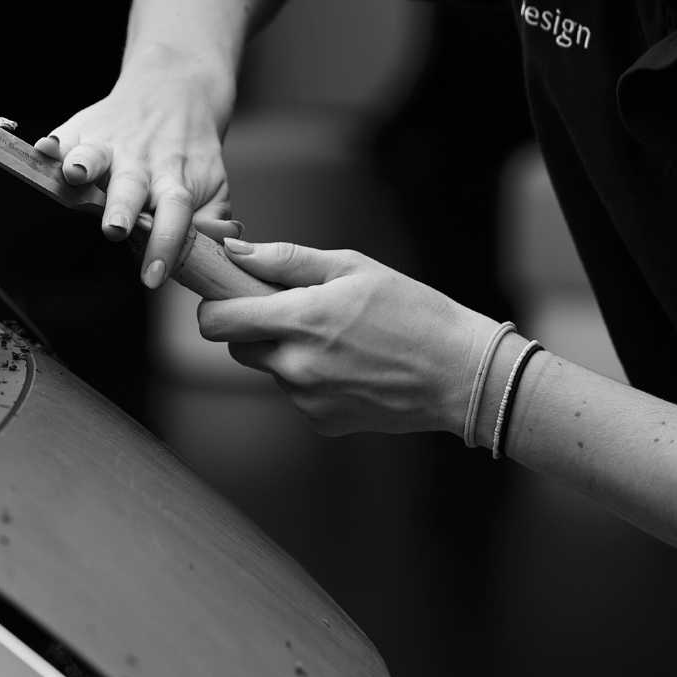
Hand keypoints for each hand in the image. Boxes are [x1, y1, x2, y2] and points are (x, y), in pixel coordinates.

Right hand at [34, 49, 238, 289]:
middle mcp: (141, 162)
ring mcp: (110, 143)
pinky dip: (54, 142)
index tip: (153, 277)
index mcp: (173, 180)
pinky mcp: (83, 128)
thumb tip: (220, 247)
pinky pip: (65, 135)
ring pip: (95, 155)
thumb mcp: (215, 182)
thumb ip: (214, 220)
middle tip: (115, 228)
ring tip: (74, 175)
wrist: (175, 87)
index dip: (164, 245)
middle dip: (121, 208)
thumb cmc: (190, 151)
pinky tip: (44, 149)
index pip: (174, 215)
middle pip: (131, 187)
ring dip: (84, 165)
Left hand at [195, 239, 498, 436]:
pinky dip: (311, 380)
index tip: (232, 293)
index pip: (216, 321)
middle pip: (236, 347)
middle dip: (252, 327)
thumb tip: (236, 253)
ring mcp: (307, 400)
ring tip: (338, 338)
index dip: (216, 305)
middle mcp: (295, 366)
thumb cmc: (412, 311)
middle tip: (294, 311)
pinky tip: (351, 366)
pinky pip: (297, 395)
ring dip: (286, 353)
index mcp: (299, 321)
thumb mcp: (352, 268)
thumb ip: (285, 261)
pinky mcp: (322, 423)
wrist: (460, 373)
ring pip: (269, 370)